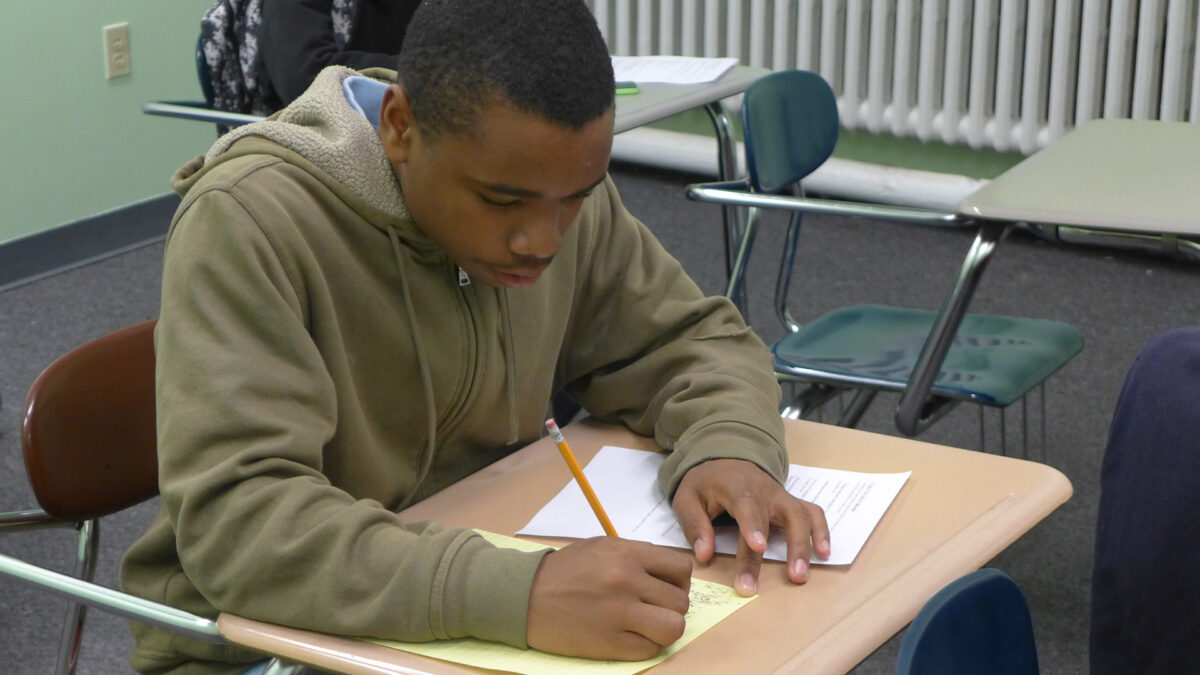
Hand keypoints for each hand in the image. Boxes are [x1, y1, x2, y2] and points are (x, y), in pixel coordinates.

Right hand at [526, 537, 691, 659]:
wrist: (524, 596)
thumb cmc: (564, 571)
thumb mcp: (601, 547)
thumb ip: (637, 556)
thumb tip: (669, 574)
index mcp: (626, 553)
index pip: (681, 568)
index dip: (679, 581)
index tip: (666, 588)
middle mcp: (626, 580)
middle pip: (680, 601)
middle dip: (671, 607)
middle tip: (652, 609)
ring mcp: (619, 613)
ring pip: (674, 628)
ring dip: (664, 629)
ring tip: (646, 625)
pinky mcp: (610, 643)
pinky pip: (650, 649)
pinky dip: (644, 645)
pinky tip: (628, 637)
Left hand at [672, 458, 829, 596]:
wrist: (723, 458)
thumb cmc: (704, 483)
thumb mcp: (686, 498)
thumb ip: (694, 525)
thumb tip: (705, 555)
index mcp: (736, 487)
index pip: (749, 505)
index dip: (754, 526)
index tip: (759, 547)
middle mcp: (765, 491)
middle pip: (782, 517)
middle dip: (787, 548)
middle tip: (789, 579)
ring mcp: (781, 496)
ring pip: (802, 515)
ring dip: (805, 544)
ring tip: (802, 574)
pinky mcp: (790, 502)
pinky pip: (812, 513)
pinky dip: (821, 531)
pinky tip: (824, 554)